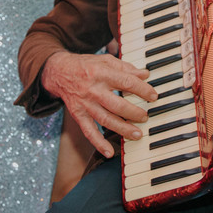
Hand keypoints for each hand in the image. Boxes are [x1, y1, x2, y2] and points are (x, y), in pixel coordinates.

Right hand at [41, 51, 157, 157]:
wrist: (59, 72)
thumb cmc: (86, 65)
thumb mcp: (105, 60)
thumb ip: (125, 67)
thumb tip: (144, 75)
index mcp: (101, 73)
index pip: (126, 82)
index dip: (142, 90)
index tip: (153, 96)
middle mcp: (93, 89)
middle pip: (116, 104)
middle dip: (133, 113)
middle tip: (145, 117)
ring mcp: (85, 104)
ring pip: (105, 119)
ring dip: (122, 129)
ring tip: (137, 135)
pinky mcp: (78, 114)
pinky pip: (88, 131)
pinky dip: (98, 143)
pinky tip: (109, 152)